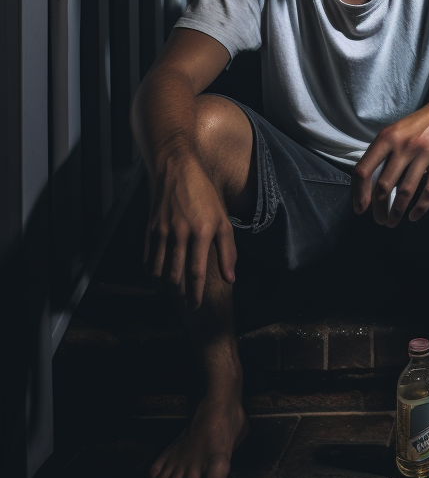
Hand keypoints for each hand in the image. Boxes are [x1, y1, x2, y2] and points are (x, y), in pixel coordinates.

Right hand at [145, 153, 236, 309]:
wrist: (178, 171)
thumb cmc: (205, 196)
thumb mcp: (223, 220)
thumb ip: (228, 251)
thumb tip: (231, 279)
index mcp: (202, 232)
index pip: (196, 272)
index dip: (195, 294)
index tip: (195, 307)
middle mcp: (180, 234)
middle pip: (175, 276)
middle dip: (180, 295)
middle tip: (185, 305)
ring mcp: (162, 232)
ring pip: (158, 271)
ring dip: (165, 286)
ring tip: (174, 293)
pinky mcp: (149, 229)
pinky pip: (147, 259)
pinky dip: (152, 272)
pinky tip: (159, 276)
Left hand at [353, 97, 428, 226]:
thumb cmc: (423, 124)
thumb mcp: (398, 130)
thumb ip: (384, 152)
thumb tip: (370, 183)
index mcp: (388, 137)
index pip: (364, 169)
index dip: (359, 193)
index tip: (360, 209)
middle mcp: (404, 145)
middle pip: (383, 186)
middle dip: (378, 209)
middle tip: (379, 220)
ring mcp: (424, 154)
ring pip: (404, 192)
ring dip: (396, 212)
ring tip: (393, 222)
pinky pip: (428, 192)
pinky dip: (419, 209)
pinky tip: (413, 216)